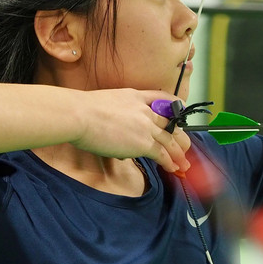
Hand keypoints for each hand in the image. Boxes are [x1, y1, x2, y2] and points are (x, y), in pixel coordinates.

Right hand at [73, 89, 190, 173]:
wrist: (79, 114)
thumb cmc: (81, 110)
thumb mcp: (104, 102)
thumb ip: (117, 112)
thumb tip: (115, 128)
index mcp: (135, 95)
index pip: (161, 97)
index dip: (174, 105)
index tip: (179, 113)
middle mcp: (145, 109)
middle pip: (170, 123)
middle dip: (179, 137)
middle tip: (184, 147)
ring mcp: (146, 126)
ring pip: (170, 140)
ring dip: (178, 154)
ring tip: (183, 164)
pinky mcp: (143, 143)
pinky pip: (162, 154)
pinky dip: (170, 162)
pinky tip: (173, 168)